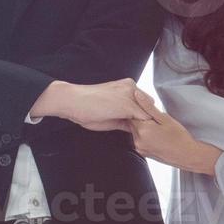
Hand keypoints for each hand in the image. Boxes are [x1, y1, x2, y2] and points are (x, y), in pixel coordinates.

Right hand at [33, 78, 151, 130]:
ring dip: (147, 124)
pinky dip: (144, 128)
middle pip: (150, 106)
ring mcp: (130, 95)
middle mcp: (131, 87)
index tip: (145, 128)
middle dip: (148, 119)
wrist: (72, 101)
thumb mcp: (109, 114)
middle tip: (145, 133)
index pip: (145, 102)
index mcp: (127, 86)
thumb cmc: (86, 107)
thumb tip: (134, 128)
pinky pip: (144, 118)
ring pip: (149, 112)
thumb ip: (124, 119)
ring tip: (145, 137)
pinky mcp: (128, 105)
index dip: (145, 116)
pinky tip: (141, 137)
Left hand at [127, 90, 221, 174]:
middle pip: (131, 122)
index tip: (148, 109)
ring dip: (142, 126)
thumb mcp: (165, 118)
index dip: (139, 108)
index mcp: (142, 130)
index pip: (131, 113)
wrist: (187, 156)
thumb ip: (148, 107)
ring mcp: (139, 148)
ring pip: (135, 131)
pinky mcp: (142, 152)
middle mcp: (137, 140)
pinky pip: (139, 139)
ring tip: (157, 127)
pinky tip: (157, 135)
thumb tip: (136, 94)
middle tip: (155, 118)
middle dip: (140, 117)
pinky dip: (144, 135)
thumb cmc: (179, 137)